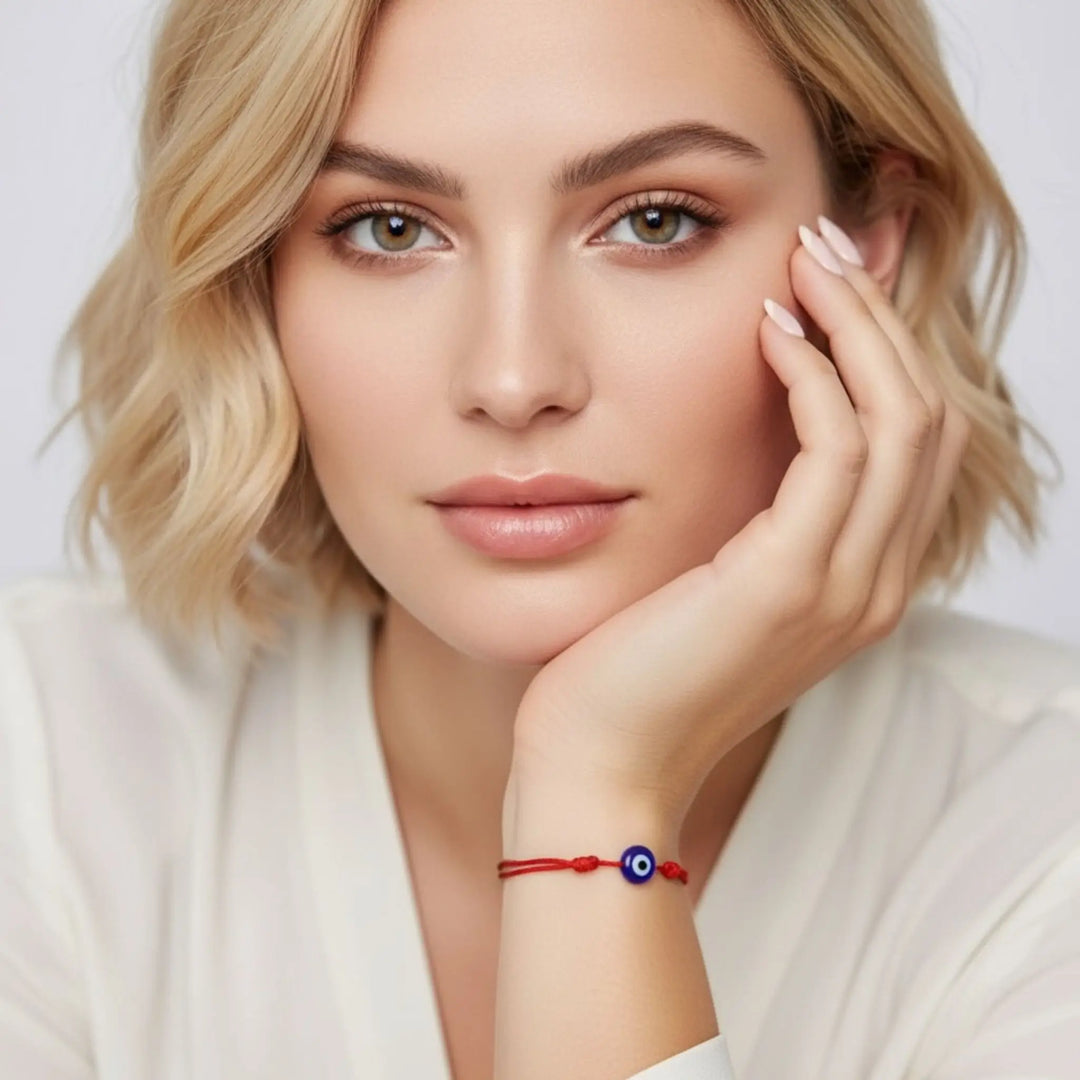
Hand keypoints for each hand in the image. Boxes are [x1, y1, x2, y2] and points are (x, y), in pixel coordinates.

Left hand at [509, 218, 971, 821]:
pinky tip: (767, 332)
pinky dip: (814, 378)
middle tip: (825, 244)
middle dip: (883, 316)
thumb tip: (753, 421)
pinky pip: (836, 451)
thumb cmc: (633, 669)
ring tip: (804, 260)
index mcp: (859, 582)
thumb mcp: (711, 577)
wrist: (599, 761)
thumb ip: (755, 513)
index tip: (833, 279)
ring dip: (859, 325)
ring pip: (902, 419)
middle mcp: (873, 584)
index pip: (916, 442)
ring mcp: (843, 588)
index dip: (889, 348)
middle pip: (929, 414)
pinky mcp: (787, 585)